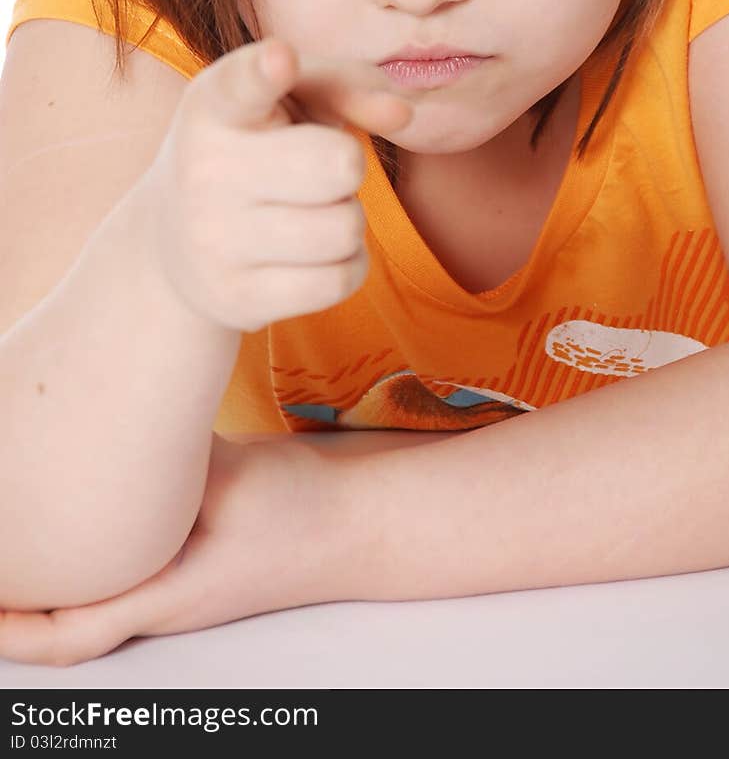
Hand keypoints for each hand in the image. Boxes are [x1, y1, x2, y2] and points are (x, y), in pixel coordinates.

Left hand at [0, 434, 342, 668]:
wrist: (358, 521)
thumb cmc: (302, 508)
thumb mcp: (228, 478)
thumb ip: (164, 467)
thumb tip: (100, 429)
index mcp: (169, 595)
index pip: (70, 635)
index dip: (10, 630)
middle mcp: (163, 603)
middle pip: (65, 629)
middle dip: (9, 612)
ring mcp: (174, 587)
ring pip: (87, 605)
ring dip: (41, 589)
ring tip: (6, 549)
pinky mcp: (185, 562)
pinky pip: (116, 575)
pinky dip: (79, 562)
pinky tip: (65, 525)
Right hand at [139, 36, 413, 331]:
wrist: (171, 238)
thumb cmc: (258, 146)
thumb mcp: (291, 98)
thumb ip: (349, 84)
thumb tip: (402, 115)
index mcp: (216, 104)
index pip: (243, 83)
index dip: (265, 70)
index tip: (279, 59)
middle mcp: (204, 168)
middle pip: (340, 165)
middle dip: (347, 166)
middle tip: (314, 170)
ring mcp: (212, 239)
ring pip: (345, 229)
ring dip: (346, 219)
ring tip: (308, 210)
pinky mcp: (234, 297)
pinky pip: (340, 281)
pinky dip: (345, 265)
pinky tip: (309, 253)